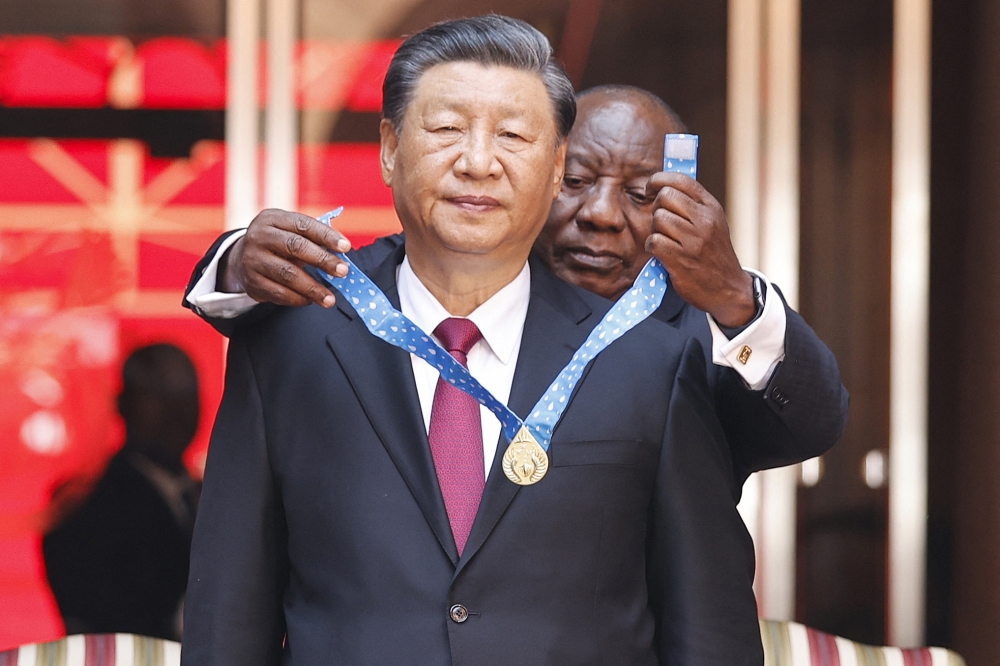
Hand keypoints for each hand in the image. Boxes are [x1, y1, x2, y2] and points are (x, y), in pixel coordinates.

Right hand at [218, 208, 352, 307]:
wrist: (242, 259)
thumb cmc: (278, 243)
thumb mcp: (289, 231)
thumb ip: (312, 238)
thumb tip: (342, 253)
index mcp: (272, 218)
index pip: (303, 224)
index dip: (326, 235)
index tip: (346, 247)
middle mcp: (259, 236)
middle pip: (295, 247)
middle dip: (323, 260)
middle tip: (343, 271)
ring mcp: (252, 259)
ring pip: (288, 274)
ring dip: (313, 288)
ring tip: (330, 299)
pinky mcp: (251, 281)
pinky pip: (279, 293)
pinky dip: (298, 298)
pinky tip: (311, 301)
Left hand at [643, 172, 754, 327]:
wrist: (728, 288)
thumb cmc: (713, 254)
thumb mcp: (712, 223)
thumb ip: (692, 204)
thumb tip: (663, 185)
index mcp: (711, 207)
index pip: (681, 180)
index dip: (659, 180)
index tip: (650, 189)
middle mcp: (704, 221)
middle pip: (665, 197)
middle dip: (657, 208)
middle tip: (662, 223)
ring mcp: (693, 240)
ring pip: (658, 219)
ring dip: (655, 230)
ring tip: (666, 240)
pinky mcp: (680, 259)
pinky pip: (653, 241)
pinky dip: (652, 247)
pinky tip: (662, 253)